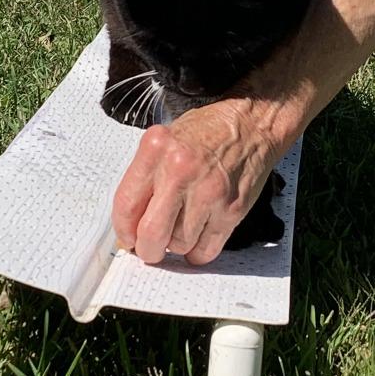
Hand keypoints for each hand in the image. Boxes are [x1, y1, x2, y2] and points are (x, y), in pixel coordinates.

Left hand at [112, 97, 285, 264]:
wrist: (250, 124)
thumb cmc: (208, 131)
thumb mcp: (166, 139)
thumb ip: (146, 176)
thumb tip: (130, 221)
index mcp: (156, 149)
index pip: (126, 204)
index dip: (124, 230)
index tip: (128, 237)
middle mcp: (180, 170)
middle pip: (151, 233)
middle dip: (148, 249)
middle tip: (150, 248)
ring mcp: (208, 192)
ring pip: (179, 245)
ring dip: (177, 245)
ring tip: (182, 227)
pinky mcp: (231, 209)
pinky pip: (206, 250)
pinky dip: (198, 252)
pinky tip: (198, 236)